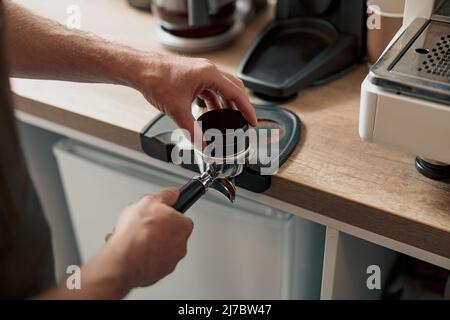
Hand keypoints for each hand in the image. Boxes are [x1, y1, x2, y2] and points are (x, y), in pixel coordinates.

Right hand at [99, 188, 192, 292]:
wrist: (123, 259)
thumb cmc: (137, 233)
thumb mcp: (149, 200)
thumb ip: (165, 195)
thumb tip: (173, 194)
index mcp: (183, 227)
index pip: (181, 217)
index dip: (167, 214)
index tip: (158, 213)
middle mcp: (180, 246)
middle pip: (169, 233)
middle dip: (156, 229)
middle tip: (142, 225)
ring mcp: (170, 261)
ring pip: (158, 248)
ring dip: (147, 243)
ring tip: (132, 238)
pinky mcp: (158, 273)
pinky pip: (150, 262)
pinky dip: (141, 256)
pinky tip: (129, 250)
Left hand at [130, 53, 256, 139]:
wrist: (139, 70)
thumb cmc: (156, 80)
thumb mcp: (177, 111)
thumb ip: (192, 132)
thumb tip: (203, 146)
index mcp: (209, 74)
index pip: (237, 93)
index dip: (247, 110)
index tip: (253, 121)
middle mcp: (207, 70)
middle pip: (233, 87)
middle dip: (240, 105)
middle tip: (243, 121)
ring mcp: (200, 71)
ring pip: (221, 87)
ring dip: (226, 103)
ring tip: (227, 118)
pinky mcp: (192, 75)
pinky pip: (209, 88)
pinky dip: (213, 100)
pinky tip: (207, 111)